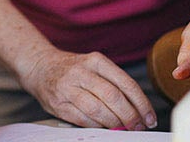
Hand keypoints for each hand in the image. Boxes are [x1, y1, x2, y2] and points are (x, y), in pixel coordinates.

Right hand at [19, 48, 155, 129]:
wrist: (39, 66)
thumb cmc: (73, 69)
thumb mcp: (94, 66)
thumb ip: (113, 83)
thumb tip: (138, 111)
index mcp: (95, 61)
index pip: (126, 83)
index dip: (141, 103)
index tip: (150, 118)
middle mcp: (80, 72)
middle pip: (112, 97)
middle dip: (130, 116)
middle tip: (138, 126)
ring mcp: (67, 87)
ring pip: (97, 110)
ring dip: (114, 123)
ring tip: (123, 128)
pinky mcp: (57, 103)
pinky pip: (83, 119)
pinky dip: (97, 126)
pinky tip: (104, 127)